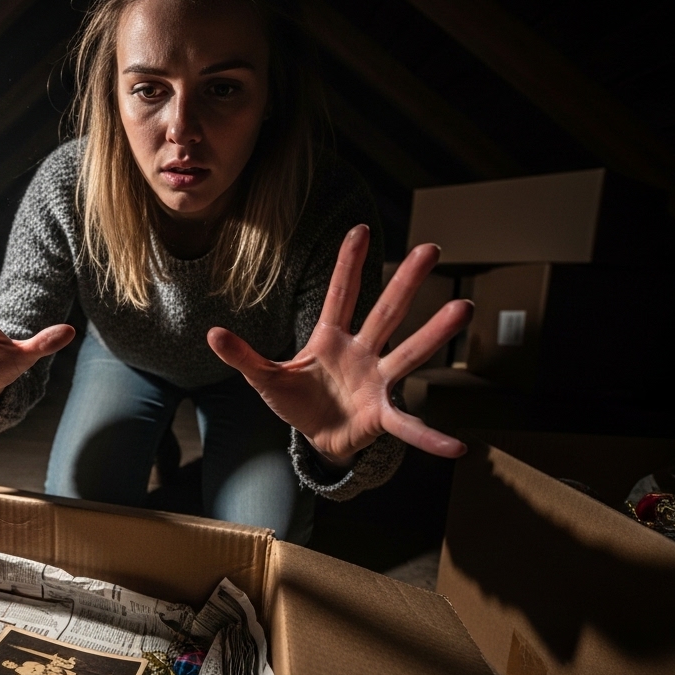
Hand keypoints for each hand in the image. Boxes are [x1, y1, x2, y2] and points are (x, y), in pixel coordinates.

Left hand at [207, 224, 472, 463]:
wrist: (318, 437)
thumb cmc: (298, 400)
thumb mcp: (266, 378)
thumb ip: (244, 356)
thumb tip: (210, 334)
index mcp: (331, 339)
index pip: (340, 294)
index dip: (348, 264)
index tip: (360, 228)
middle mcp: (362, 353)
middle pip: (386, 311)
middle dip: (406, 281)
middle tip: (431, 249)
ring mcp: (377, 382)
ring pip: (409, 353)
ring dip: (435, 332)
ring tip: (464, 308)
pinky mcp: (382, 416)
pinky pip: (408, 426)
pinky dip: (429, 437)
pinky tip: (456, 446)